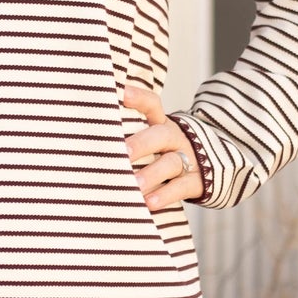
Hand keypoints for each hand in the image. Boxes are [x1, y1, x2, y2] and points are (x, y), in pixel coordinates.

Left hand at [121, 81, 204, 205]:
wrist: (209, 167)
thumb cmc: (163, 153)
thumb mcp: (151, 139)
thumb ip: (127, 136)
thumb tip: (88, 140)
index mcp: (160, 124)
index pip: (152, 105)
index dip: (139, 98)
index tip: (122, 94)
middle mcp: (174, 138)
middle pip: (161, 135)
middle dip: (142, 143)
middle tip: (124, 153)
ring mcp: (187, 159)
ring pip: (171, 163)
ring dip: (151, 174)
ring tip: (134, 185)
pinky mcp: (195, 181)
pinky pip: (181, 187)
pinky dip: (165, 195)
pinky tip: (149, 203)